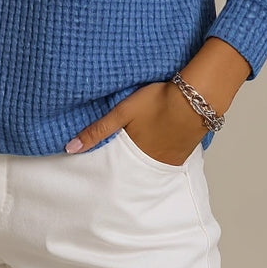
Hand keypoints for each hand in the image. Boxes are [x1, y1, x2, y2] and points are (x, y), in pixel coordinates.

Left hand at [65, 81, 206, 165]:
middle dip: (125, 166)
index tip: (97, 170)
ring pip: (151, 164)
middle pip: (134, 168)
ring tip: (139, 151)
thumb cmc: (158, 101)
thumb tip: (70, 148)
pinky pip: (168, 159)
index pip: (115, 166)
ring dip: (143, 159)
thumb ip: (97, 130)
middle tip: (116, 165)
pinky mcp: (185, 152)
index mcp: (135, 153)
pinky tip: (159, 144)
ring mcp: (171, 159)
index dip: (107, 166)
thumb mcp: (122, 112)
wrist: (196, 98)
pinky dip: (160, 154)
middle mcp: (153, 162)